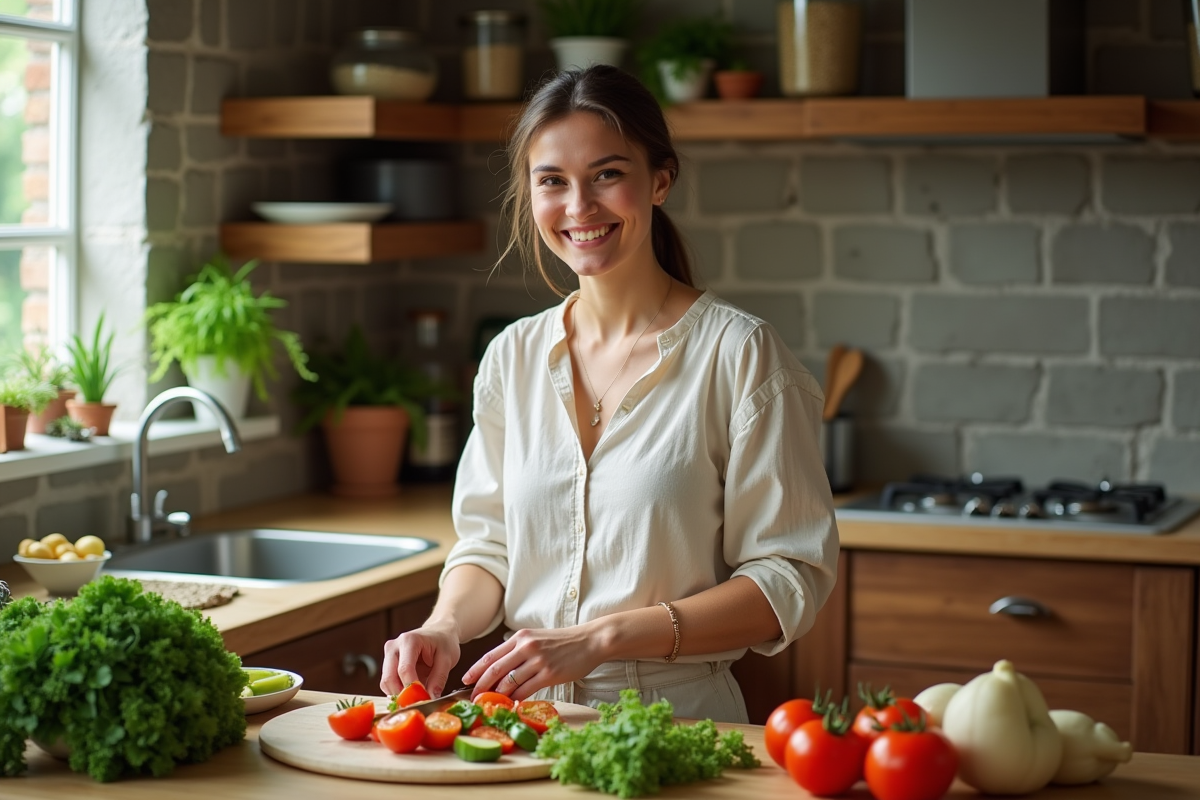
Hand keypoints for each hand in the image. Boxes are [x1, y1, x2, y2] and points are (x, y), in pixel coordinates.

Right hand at [380, 621, 460, 697]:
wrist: (439, 632)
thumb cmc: (444, 642)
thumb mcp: (448, 659)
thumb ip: (439, 678)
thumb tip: (431, 698)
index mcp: (409, 640)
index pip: (404, 669)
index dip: (412, 689)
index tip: (423, 700)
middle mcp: (394, 646)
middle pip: (389, 678)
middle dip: (403, 695)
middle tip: (419, 704)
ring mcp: (388, 655)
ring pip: (386, 683)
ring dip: (399, 695)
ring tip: (418, 698)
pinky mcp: (388, 664)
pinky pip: (388, 683)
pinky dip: (398, 692)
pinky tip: (412, 693)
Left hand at [463, 625, 605, 701]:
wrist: (590, 641)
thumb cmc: (564, 642)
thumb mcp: (537, 638)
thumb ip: (519, 649)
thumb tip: (501, 666)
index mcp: (521, 637)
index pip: (491, 655)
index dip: (476, 670)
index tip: (466, 680)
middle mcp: (526, 647)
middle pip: (495, 669)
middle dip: (480, 686)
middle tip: (472, 698)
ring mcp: (537, 660)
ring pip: (509, 682)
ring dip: (497, 696)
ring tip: (490, 705)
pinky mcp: (549, 674)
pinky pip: (526, 690)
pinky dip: (516, 699)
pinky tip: (513, 705)